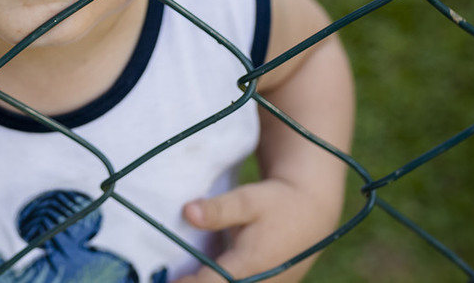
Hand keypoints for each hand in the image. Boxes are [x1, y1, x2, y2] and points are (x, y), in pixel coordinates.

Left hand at [173, 180, 322, 282]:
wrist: (311, 213)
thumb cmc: (277, 204)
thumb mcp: (248, 199)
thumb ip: (219, 209)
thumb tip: (188, 212)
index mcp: (248, 264)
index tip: (161, 281)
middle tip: (162, 279)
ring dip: (205, 282)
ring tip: (181, 276)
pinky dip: (218, 282)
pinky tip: (198, 276)